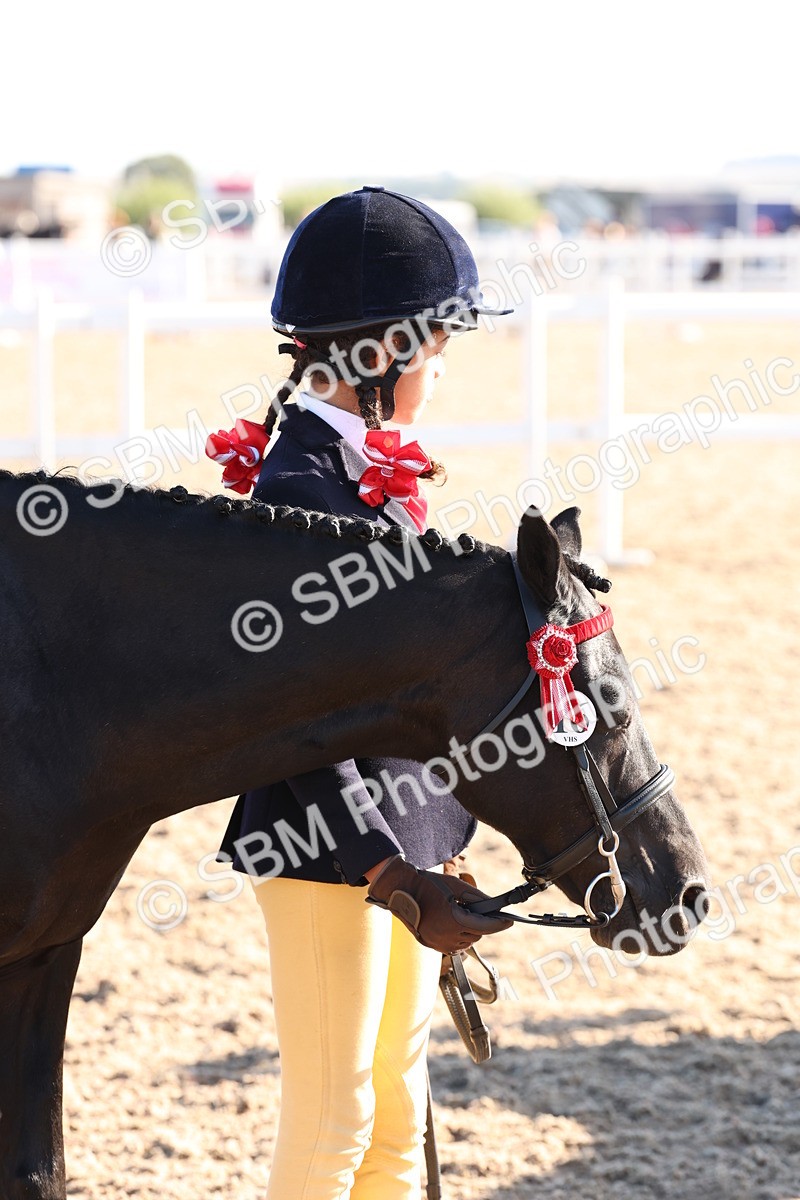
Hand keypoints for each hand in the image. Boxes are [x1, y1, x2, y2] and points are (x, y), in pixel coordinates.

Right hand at [366, 855, 512, 953]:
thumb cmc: (428, 885)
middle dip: (481, 923)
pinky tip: (449, 922)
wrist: (401, 892)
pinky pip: (454, 946)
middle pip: (478, 934)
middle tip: (473, 909)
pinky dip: (457, 937)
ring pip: (466, 942)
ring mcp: (439, 943)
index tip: (509, 921)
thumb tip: (492, 905)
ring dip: (469, 931)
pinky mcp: (432, 946)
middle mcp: (448, 936)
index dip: (500, 923)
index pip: (485, 926)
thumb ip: (476, 897)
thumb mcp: (455, 886)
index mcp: (455, 920)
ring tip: (457, 913)